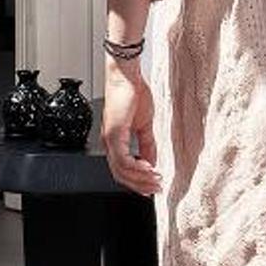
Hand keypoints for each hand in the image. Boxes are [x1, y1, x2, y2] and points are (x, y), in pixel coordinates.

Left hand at [100, 58, 159, 195]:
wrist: (127, 76)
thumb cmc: (133, 94)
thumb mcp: (144, 124)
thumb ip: (147, 144)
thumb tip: (152, 161)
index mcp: (115, 141)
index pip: (123, 169)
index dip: (137, 181)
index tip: (152, 186)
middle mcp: (109, 143)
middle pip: (121, 174)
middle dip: (139, 184)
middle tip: (156, 189)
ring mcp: (110, 139)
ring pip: (121, 170)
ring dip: (140, 178)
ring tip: (156, 180)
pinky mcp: (114, 134)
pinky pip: (123, 159)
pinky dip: (136, 168)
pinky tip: (149, 169)